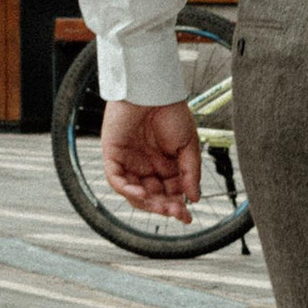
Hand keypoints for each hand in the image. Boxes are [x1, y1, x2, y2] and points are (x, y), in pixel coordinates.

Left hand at [102, 95, 202, 216]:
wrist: (154, 90)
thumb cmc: (171, 111)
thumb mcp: (188, 145)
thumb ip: (190, 172)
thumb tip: (194, 198)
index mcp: (164, 163)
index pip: (169, 191)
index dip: (177, 205)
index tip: (187, 217)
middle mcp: (146, 165)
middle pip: (152, 196)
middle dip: (164, 207)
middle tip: (175, 213)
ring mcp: (128, 161)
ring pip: (134, 193)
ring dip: (147, 203)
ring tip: (160, 206)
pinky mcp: (113, 155)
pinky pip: (117, 180)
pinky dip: (128, 191)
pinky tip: (142, 194)